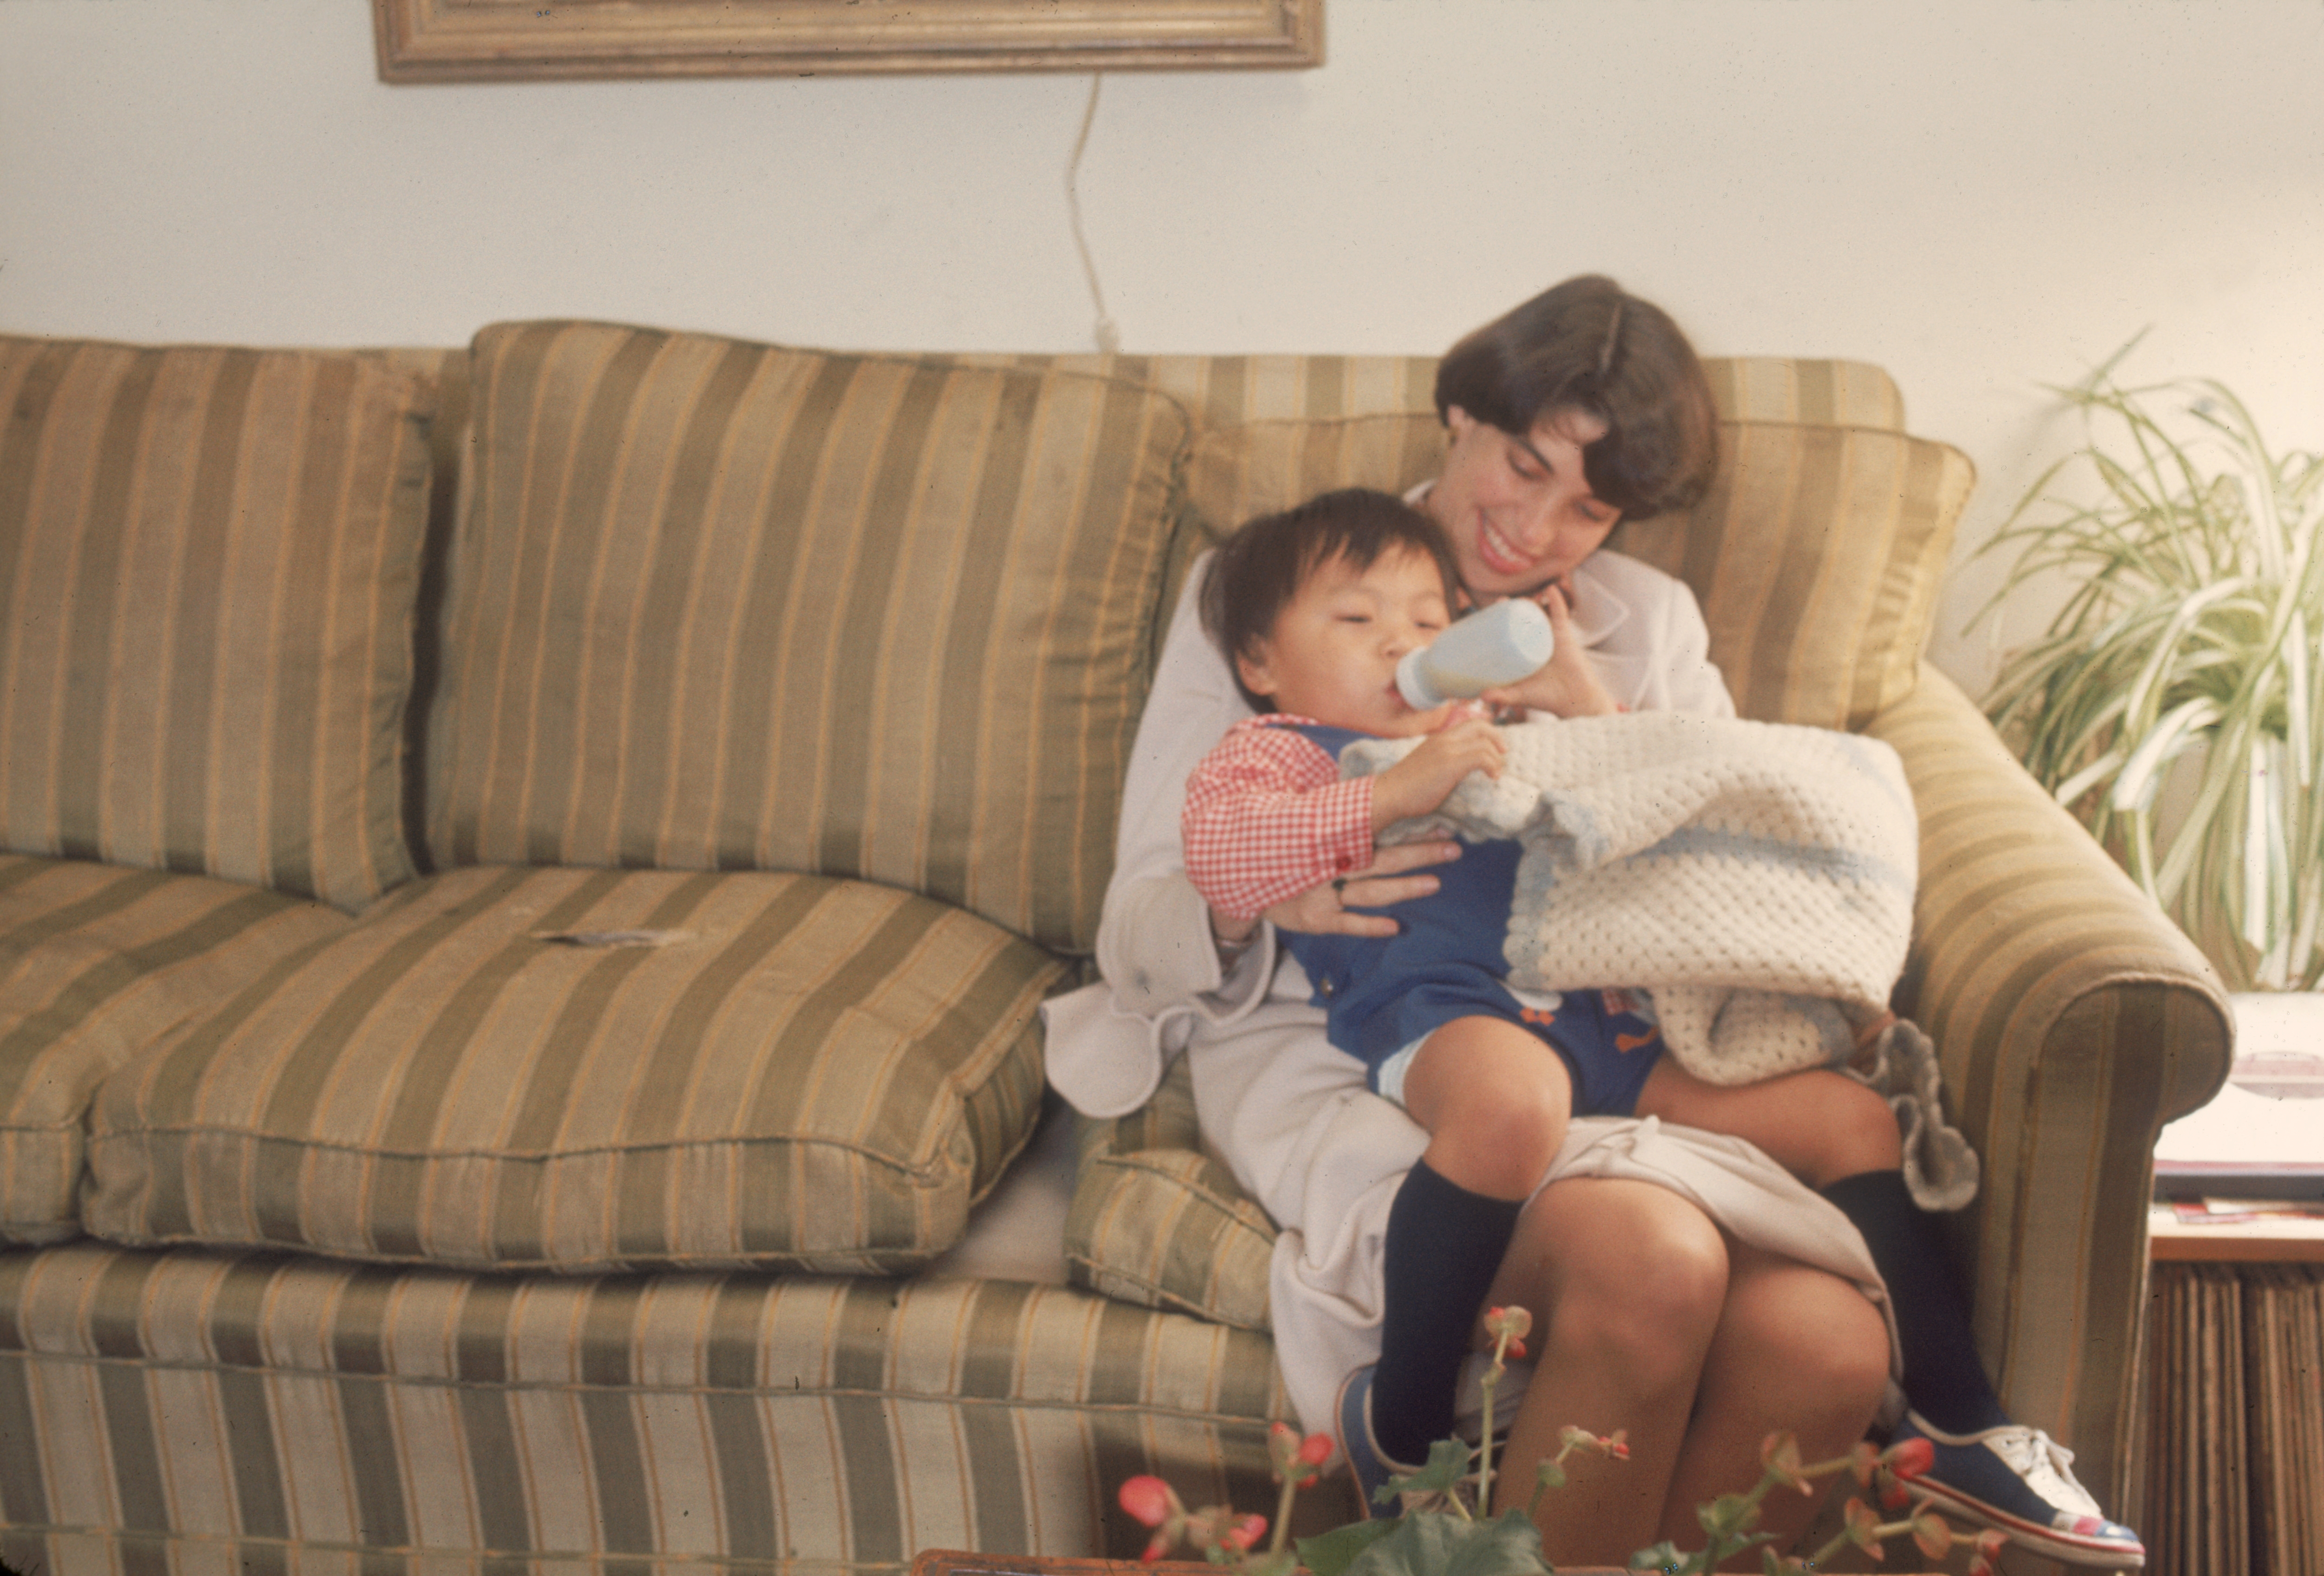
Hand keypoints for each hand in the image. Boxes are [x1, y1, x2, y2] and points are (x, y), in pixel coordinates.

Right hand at [1222, 839, 1461, 940]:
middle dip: (1419, 854)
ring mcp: (1323, 894)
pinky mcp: (1314, 920)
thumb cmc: (1283, 851)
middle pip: (1383, 860)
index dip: (1410, 829)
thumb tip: (1375, 799)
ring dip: (1404, 887)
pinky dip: (1370, 926)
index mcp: (1332, 841)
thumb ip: (1336, 817)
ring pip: (1371, 891)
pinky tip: (1395, 928)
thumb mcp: (1304, 826)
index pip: (1379, 832)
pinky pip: (1346, 924)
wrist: (1239, 877)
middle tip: (1453, 848)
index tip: (1440, 821)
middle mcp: (1330, 866)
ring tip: (1435, 883)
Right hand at [1370, 714, 1504, 829]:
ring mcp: (1447, 750)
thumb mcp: (1428, 766)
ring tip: (1495, 773)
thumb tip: (1461, 771)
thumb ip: (1444, 761)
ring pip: (1484, 742)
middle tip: (1502, 754)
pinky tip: (1491, 777)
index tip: (1494, 749)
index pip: (1469, 724)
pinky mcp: (1450, 763)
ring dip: (1496, 758)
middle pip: (1480, 725)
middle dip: (1497, 738)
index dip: (1487, 733)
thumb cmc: (1405, 788)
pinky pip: (1481, 756)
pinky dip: (1492, 765)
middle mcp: (1443, 739)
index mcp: (1438, 739)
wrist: (1388, 794)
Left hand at [1480, 584, 1619, 718]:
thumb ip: (1501, 696)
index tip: (1485, 614)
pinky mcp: (1564, 635)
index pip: (1506, 634)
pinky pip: (1560, 614)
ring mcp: (1549, 638)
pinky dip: (1556, 601)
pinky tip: (1550, 589)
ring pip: (1538, 615)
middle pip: (1520, 621)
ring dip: (1529, 603)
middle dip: (1511, 610)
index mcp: (1521, 655)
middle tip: (1500, 602)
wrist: (1574, 699)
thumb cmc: (1546, 699)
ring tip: (1519, 598)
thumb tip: (1480, 696)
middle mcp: (1533, 644)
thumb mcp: (1519, 695)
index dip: (1497, 623)